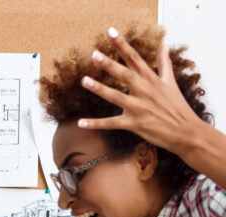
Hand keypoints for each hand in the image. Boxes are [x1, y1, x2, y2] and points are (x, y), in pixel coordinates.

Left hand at [79, 28, 203, 155]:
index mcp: (152, 79)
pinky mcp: (134, 124)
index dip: (122, 45)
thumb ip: (164, 63)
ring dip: (100, 88)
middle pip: (125, 74)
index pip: (135, 58)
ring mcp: (139, 108)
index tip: (111, 33)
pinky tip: (80, 123)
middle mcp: (145, 91)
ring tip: (84, 80)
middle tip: (94, 54)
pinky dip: (96, 124)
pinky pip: (111, 123)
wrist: (186, 131)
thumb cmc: (177, 106)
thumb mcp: (170, 82)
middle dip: (109, 64)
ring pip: (116, 96)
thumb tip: (164, 44)